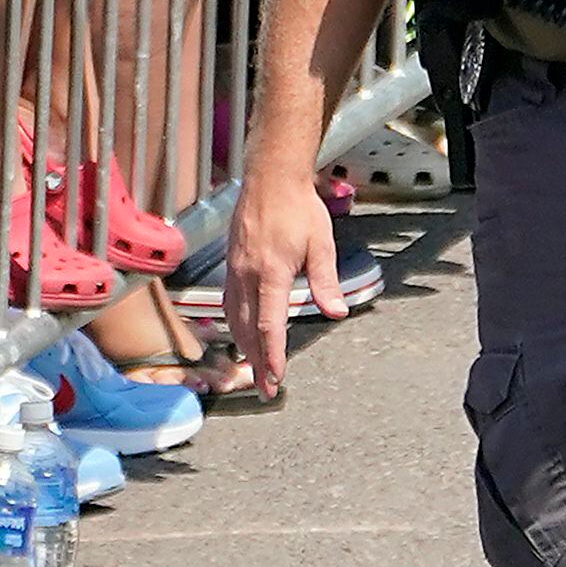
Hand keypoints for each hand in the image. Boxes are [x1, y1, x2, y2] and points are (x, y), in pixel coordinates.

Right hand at [225, 159, 341, 396]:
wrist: (271, 178)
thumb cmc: (299, 208)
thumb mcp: (322, 244)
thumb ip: (326, 281)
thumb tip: (336, 313)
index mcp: (271, 272)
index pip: (269, 324)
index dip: (272, 355)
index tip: (275, 378)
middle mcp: (247, 275)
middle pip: (247, 329)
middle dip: (256, 362)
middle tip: (265, 389)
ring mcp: (235, 270)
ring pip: (234, 318)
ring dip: (243, 347)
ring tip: (253, 370)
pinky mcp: (231, 265)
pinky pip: (229, 303)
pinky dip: (234, 325)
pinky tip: (241, 334)